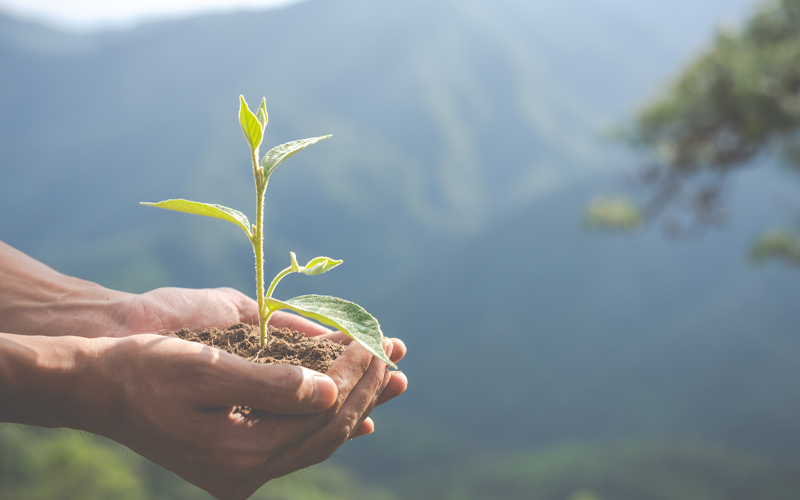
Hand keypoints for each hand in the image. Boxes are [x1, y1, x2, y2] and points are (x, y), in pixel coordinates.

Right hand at [94, 334, 397, 499]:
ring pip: (317, 439)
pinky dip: (328, 423)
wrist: (97, 389)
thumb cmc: (145, 369)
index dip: (355, 376)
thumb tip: (330, 391)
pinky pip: (297, 444)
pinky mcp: (235, 462)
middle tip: (394, 354)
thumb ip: (271, 384)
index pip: (321, 414)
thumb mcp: (205, 368)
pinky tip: (355, 414)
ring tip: (390, 377)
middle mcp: (245, 473)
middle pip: (327, 432)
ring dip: (354, 404)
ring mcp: (240, 473)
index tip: (375, 341)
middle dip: (365, 389)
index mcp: (239, 453)